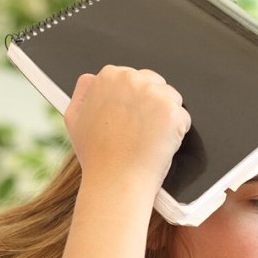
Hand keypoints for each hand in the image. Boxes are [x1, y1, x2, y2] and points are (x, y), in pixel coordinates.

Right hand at [64, 65, 190, 190]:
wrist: (116, 181)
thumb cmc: (96, 156)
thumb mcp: (74, 119)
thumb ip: (83, 93)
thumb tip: (91, 78)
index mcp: (109, 77)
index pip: (135, 78)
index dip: (136, 101)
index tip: (131, 120)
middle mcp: (131, 80)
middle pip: (156, 84)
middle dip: (153, 105)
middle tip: (142, 132)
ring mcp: (153, 95)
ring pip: (172, 99)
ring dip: (166, 117)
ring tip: (149, 139)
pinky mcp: (172, 112)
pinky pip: (183, 117)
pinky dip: (177, 133)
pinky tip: (159, 145)